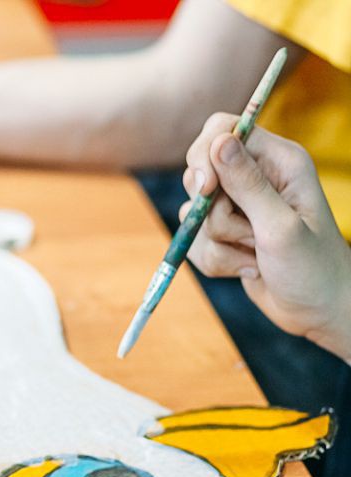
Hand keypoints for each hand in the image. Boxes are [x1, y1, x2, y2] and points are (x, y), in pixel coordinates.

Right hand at [181, 114, 350, 359]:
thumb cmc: (312, 267)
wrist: (318, 311)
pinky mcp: (224, 234)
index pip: (222, 130)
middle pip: (199, 172)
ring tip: (255, 253)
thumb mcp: (279, 225)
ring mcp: (238, 207)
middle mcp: (256, 177)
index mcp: (278, 161)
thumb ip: (247, 184)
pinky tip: (248, 268)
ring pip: (193, 213)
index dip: (205, 155)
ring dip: (219, 243)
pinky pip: (193, 241)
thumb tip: (219, 141)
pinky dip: (215, 261)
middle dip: (212, 211)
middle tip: (247, 232)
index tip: (207, 189)